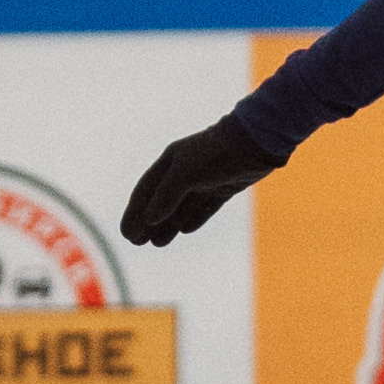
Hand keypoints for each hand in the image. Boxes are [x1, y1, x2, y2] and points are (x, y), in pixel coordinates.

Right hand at [122, 114, 276, 246]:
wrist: (256, 141)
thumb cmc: (217, 154)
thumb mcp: (186, 173)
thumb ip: (167, 195)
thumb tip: (150, 219)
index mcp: (171, 162)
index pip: (146, 191)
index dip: (134, 213)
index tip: (127, 234)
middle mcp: (186, 170)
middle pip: (161, 201)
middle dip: (148, 222)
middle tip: (137, 243)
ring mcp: (207, 178)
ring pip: (182, 206)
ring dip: (169, 224)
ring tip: (157, 243)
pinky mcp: (226, 185)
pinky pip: (206, 205)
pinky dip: (195, 217)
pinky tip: (186, 230)